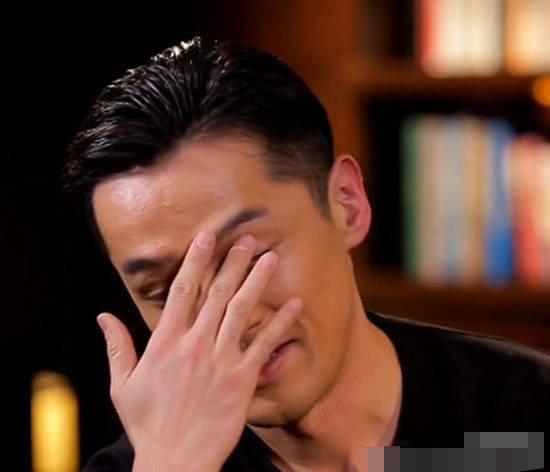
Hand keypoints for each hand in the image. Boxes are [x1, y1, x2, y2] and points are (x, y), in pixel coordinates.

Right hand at [96, 231, 302, 470]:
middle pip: (216, 293)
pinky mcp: (242, 379)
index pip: (182, 291)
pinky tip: (294, 304)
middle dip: (233, 262)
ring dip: (256, 281)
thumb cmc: (148, 425)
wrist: (175, 462)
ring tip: (270, 257)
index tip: (207, 237)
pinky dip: (280, 323)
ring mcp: (220, 361)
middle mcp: (194, 345)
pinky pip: (264, 345)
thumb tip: (102, 316)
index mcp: (165, 343)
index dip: (196, 261)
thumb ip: (116, 346)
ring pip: (241, 310)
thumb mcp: (122, 385)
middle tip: (248, 238)